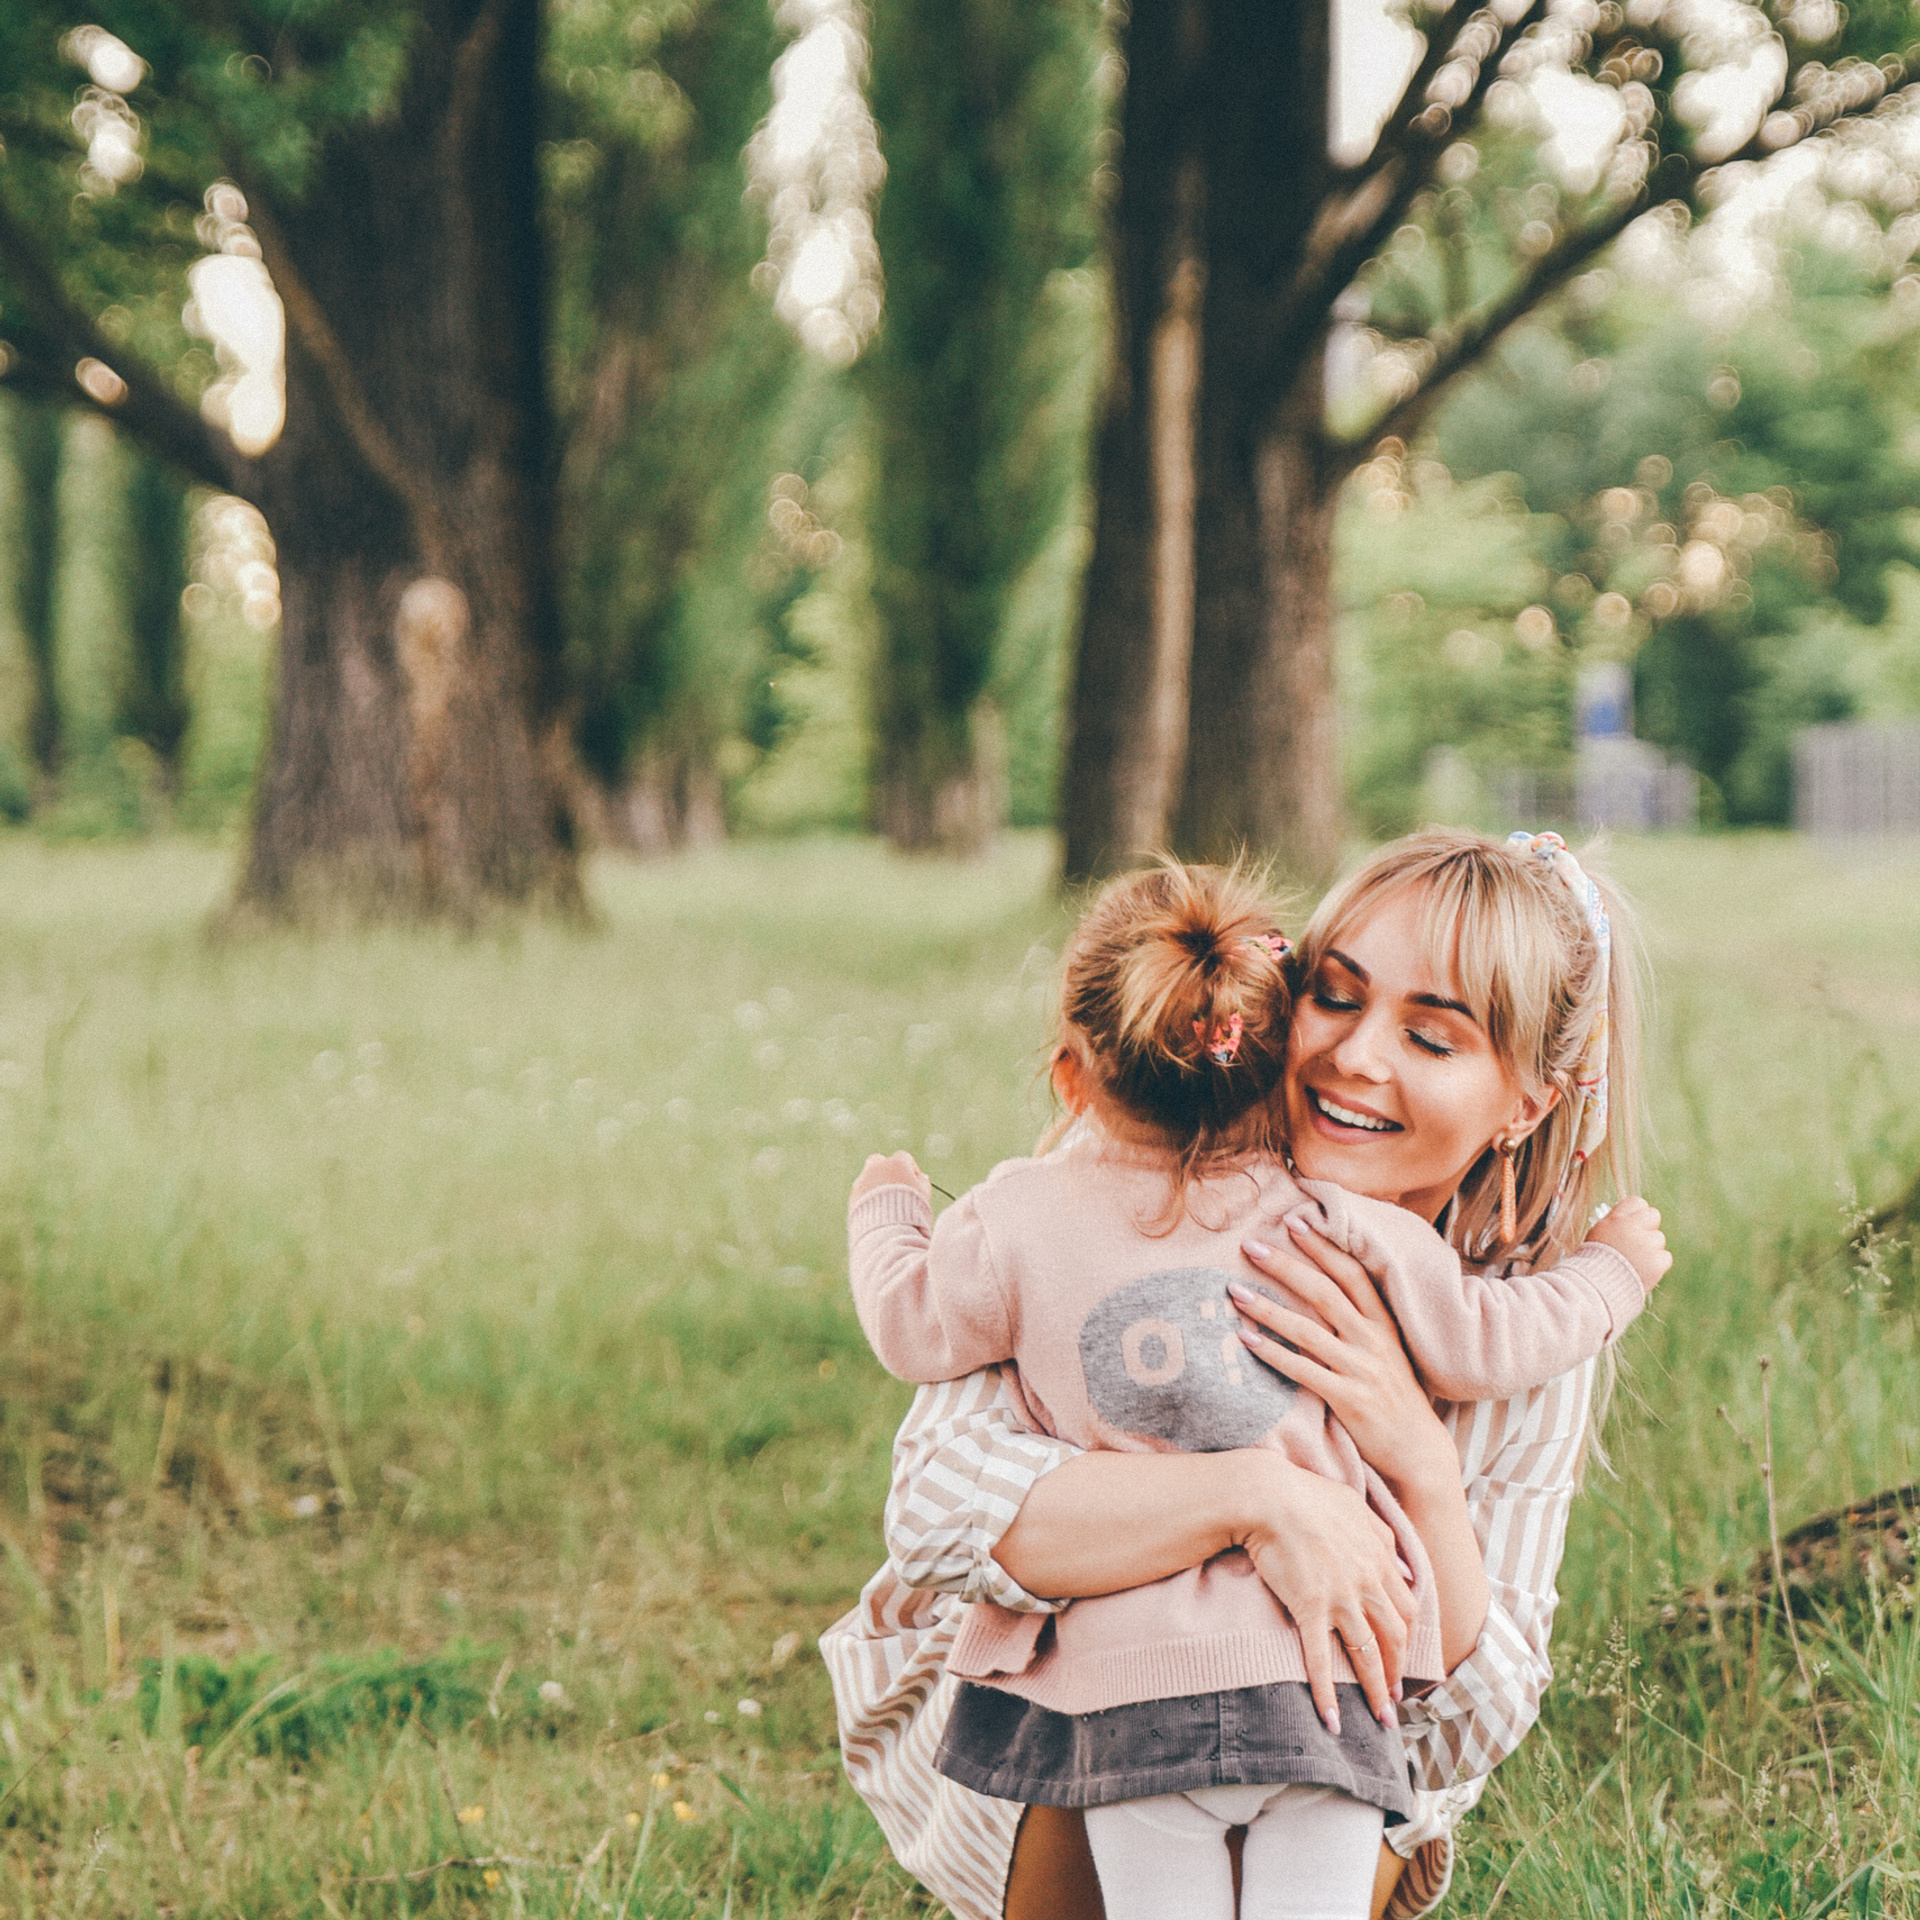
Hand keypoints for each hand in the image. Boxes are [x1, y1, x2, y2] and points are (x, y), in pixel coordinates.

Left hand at [850, 1150, 930, 1210]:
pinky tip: (876, 1212)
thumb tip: (921, 1177)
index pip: (903, 1157)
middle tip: (894, 1187)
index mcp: (897, 1163)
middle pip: (879, 1161)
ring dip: (875, 1185)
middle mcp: (877, 1167)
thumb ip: (923, 1183)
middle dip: (886, 1170)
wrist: (888, 1229)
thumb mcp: (924, 1195)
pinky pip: (861, 1192)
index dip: (910, 1168)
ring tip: (886, 1205)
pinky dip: (867, 1198)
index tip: (913, 1181)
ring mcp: (863, 1180)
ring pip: (868, 1177)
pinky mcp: (853, 1195)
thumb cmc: (911, 1211)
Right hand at [1226, 1451, 1414, 1735]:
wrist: (1268, 1495)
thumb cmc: (1306, 1494)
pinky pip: (1322, 1658)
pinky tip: (1332, 1719)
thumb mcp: (1354, 1504)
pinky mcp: (1310, 1607)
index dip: (1408, 1639)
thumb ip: (1380, 1531)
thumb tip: (1397, 1557)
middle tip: (1394, 1697)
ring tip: (1380, 1718)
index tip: (1402, 1658)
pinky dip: (1328, 1692)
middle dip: (1397, 1671)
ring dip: (1375, 1690)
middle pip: (1394, 1637)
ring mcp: (1340, 1597)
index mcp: (1379, 1558)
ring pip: (1367, 1653)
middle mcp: (1367, 1582)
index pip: (1406, 1609)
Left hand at [1229, 1215, 1455, 1500]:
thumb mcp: (1388, 1350)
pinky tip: (1246, 1340)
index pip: (1351, 1273)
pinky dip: (1273, 1354)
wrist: (1419, 1450)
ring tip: (1234, 1291)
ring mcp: (1361, 1370)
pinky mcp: (1349, 1399)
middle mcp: (1373, 1341)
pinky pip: (1303, 1371)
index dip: (1322, 1246)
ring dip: (1267, 1309)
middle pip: (1323, 1292)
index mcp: (1383, 1324)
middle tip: (1250, 1245)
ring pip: (1307, 1330)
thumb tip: (1323, 1288)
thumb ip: (1361, 1321)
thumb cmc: (1396, 1397)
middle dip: (1285, 1265)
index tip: (1294, 1221)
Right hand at [1584, 1196, 1670, 1292]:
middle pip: (1653, 1215)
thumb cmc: (1594, 1261)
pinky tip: (1642, 1270)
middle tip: (1638, 1241)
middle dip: (1648, 1227)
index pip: (1637, 1202)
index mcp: (1615, 1219)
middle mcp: (1632, 1228)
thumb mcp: (1598, 1234)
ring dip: (1651, 1248)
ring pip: (1659, 1238)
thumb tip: (1630, 1219)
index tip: (1632, 1223)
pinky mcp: (1657, 1262)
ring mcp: (1646, 1244)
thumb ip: (1616, 1223)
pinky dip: (1656, 1264)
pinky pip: (1665, 1257)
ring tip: (1634, 1261)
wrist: (1596, 1288)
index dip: (1636, 1213)